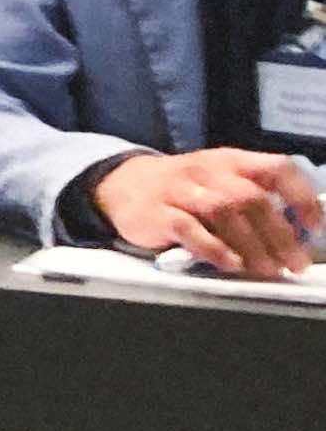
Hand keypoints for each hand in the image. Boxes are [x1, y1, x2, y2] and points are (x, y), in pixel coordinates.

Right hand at [91, 148, 321, 276]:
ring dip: (252, 245)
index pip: (275, 168)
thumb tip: (298, 234)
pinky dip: (214, 248)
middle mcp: (206, 169)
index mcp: (229, 161)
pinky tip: (230, 263)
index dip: (301, 196)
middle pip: (251, 198)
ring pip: (223, 212)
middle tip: (294, 264)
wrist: (124, 185)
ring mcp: (179, 189)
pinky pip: (188, 228)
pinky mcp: (156, 211)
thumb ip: (255, 200)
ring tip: (267, 270)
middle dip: (280, 236)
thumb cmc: (185, 190)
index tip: (314, 227)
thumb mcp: (219, 182)